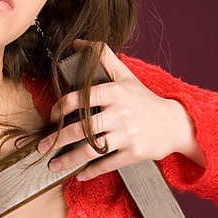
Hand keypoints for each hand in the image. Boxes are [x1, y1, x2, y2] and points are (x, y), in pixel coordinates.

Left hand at [37, 39, 187, 180]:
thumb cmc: (144, 100)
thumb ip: (103, 56)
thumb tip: (78, 43)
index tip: (52, 116)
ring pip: (91, 149)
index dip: (60, 108)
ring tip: (53, 164)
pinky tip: (79, 174)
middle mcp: (120, 113)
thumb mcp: (126, 75)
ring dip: (68, 159)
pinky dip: (91, 171)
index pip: (80, 99)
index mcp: (115, 92)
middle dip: (57, 139)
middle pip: (81, 128)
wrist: (175, 124)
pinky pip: (107, 164)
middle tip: (41, 147)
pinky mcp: (134, 153)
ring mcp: (127, 135)